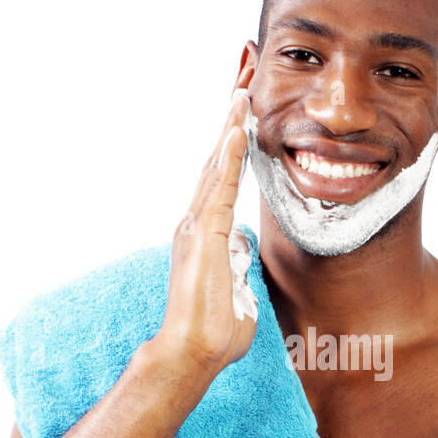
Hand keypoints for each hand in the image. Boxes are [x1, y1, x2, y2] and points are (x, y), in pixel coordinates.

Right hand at [147, 89, 256, 387]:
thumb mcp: (238, 294)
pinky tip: (237, 131)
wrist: (192, 353)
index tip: (245, 113)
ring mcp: (197, 227)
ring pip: (216, 166)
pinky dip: (228, 158)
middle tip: (243, 83)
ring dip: (230, 128)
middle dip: (231, 122)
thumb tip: (241, 254)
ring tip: (242, 91)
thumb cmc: (215, 334)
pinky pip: (220, 189)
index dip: (234, 145)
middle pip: (216, 161)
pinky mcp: (205, 236)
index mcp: (206, 234)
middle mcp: (196, 223)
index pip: (222, 179)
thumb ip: (239, 271)